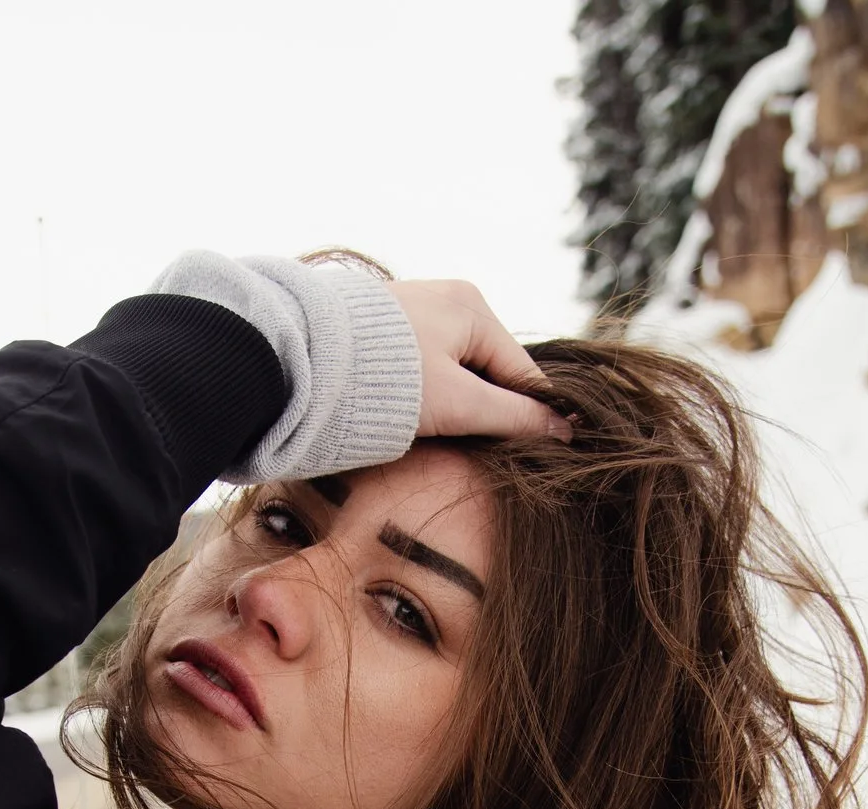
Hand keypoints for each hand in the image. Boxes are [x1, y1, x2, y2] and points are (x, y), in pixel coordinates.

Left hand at [387, 279, 572, 442]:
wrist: (302, 362)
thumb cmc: (386, 381)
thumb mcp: (458, 404)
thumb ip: (514, 417)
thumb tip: (565, 430)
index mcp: (474, 306)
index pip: (522, 371)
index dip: (534, 414)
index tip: (543, 451)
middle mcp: (448, 297)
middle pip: (488, 369)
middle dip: (486, 408)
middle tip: (478, 449)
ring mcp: (414, 310)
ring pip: (455, 369)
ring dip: (455, 402)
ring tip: (440, 433)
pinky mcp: (385, 329)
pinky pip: (425, 365)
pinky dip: (427, 392)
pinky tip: (413, 414)